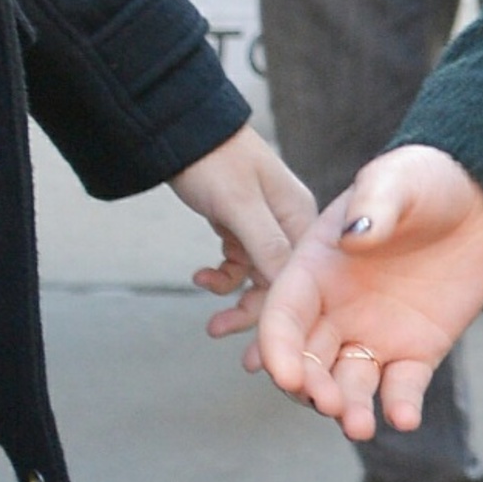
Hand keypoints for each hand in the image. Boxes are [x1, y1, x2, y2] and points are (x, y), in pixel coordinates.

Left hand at [169, 125, 315, 340]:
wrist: (180, 130)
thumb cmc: (214, 160)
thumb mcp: (240, 207)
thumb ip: (266, 247)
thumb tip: (291, 293)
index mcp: (302, 219)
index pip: (300, 279)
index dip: (282, 316)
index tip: (261, 352)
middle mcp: (290, 223)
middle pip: (281, 283)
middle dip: (254, 315)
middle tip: (225, 339)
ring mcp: (266, 225)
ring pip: (258, 277)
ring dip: (233, 298)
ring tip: (210, 321)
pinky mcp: (242, 224)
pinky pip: (240, 262)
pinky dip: (222, 275)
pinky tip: (201, 276)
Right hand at [255, 144, 482, 441]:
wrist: (481, 202)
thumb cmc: (426, 181)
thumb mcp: (398, 180)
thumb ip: (374, 202)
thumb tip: (355, 237)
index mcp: (315, 269)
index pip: (282, 316)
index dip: (277, 348)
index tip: (284, 376)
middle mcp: (336, 309)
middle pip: (308, 359)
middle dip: (312, 387)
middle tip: (329, 404)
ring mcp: (374, 334)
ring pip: (349, 382)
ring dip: (348, 408)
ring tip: (359, 427)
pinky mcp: (416, 351)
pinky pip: (401, 387)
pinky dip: (399, 406)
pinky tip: (403, 419)